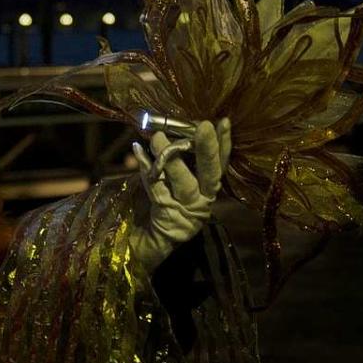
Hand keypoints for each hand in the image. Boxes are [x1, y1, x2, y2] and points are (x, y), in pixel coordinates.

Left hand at [129, 118, 230, 271]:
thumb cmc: (161, 203)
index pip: (221, 165)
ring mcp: (186, 211)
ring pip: (183, 182)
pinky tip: (137, 150)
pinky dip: (146, 168)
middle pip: (211, 173)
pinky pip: (156, 188)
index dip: (224, 144)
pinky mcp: (167, 216)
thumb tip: (167, 128)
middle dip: (207, 149)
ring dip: (171, 157)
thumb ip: (178, 161)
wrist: (148, 241)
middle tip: (204, 126)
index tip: (223, 122)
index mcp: (208, 190)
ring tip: (159, 136)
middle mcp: (203, 201)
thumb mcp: (174, 181)